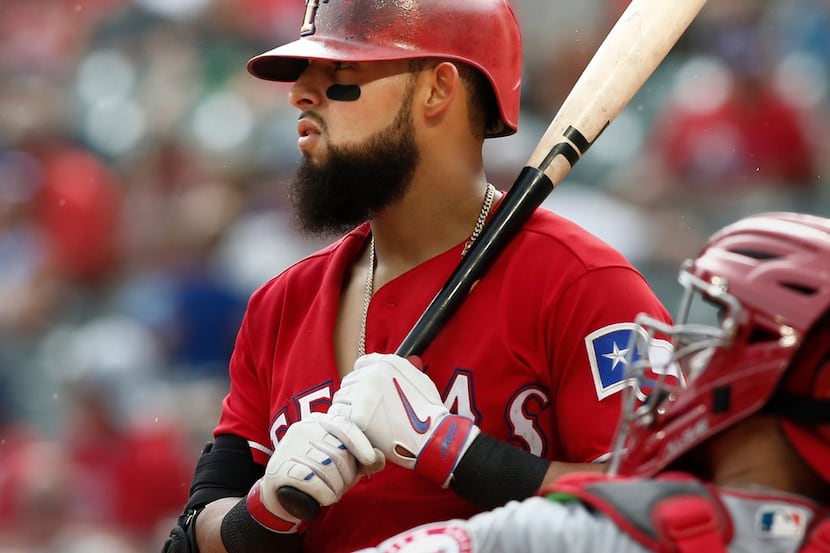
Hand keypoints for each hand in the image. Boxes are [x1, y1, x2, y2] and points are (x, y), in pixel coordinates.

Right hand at [248, 412, 383, 532]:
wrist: (281, 493)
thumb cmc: (318, 474)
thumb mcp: (343, 464)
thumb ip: (362, 460)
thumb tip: (379, 458)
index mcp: (319, 421)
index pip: (344, 426)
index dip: (360, 444)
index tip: (370, 459)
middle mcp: (302, 429)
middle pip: (339, 452)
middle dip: (347, 475)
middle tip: (341, 485)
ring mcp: (289, 447)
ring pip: (327, 468)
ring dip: (336, 488)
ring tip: (331, 492)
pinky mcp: (279, 468)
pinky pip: (312, 482)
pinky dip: (324, 494)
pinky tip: (324, 498)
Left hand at [325, 353, 479, 487]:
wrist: (430, 434)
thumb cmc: (428, 410)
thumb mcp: (418, 378)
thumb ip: (402, 368)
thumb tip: (396, 364)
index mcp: (386, 363)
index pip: (362, 363)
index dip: (362, 376)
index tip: (364, 387)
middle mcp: (371, 374)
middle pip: (350, 380)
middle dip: (354, 392)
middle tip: (362, 406)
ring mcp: (362, 394)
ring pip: (341, 395)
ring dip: (347, 405)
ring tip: (357, 417)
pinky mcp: (356, 416)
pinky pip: (338, 412)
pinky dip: (342, 418)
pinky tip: (349, 425)